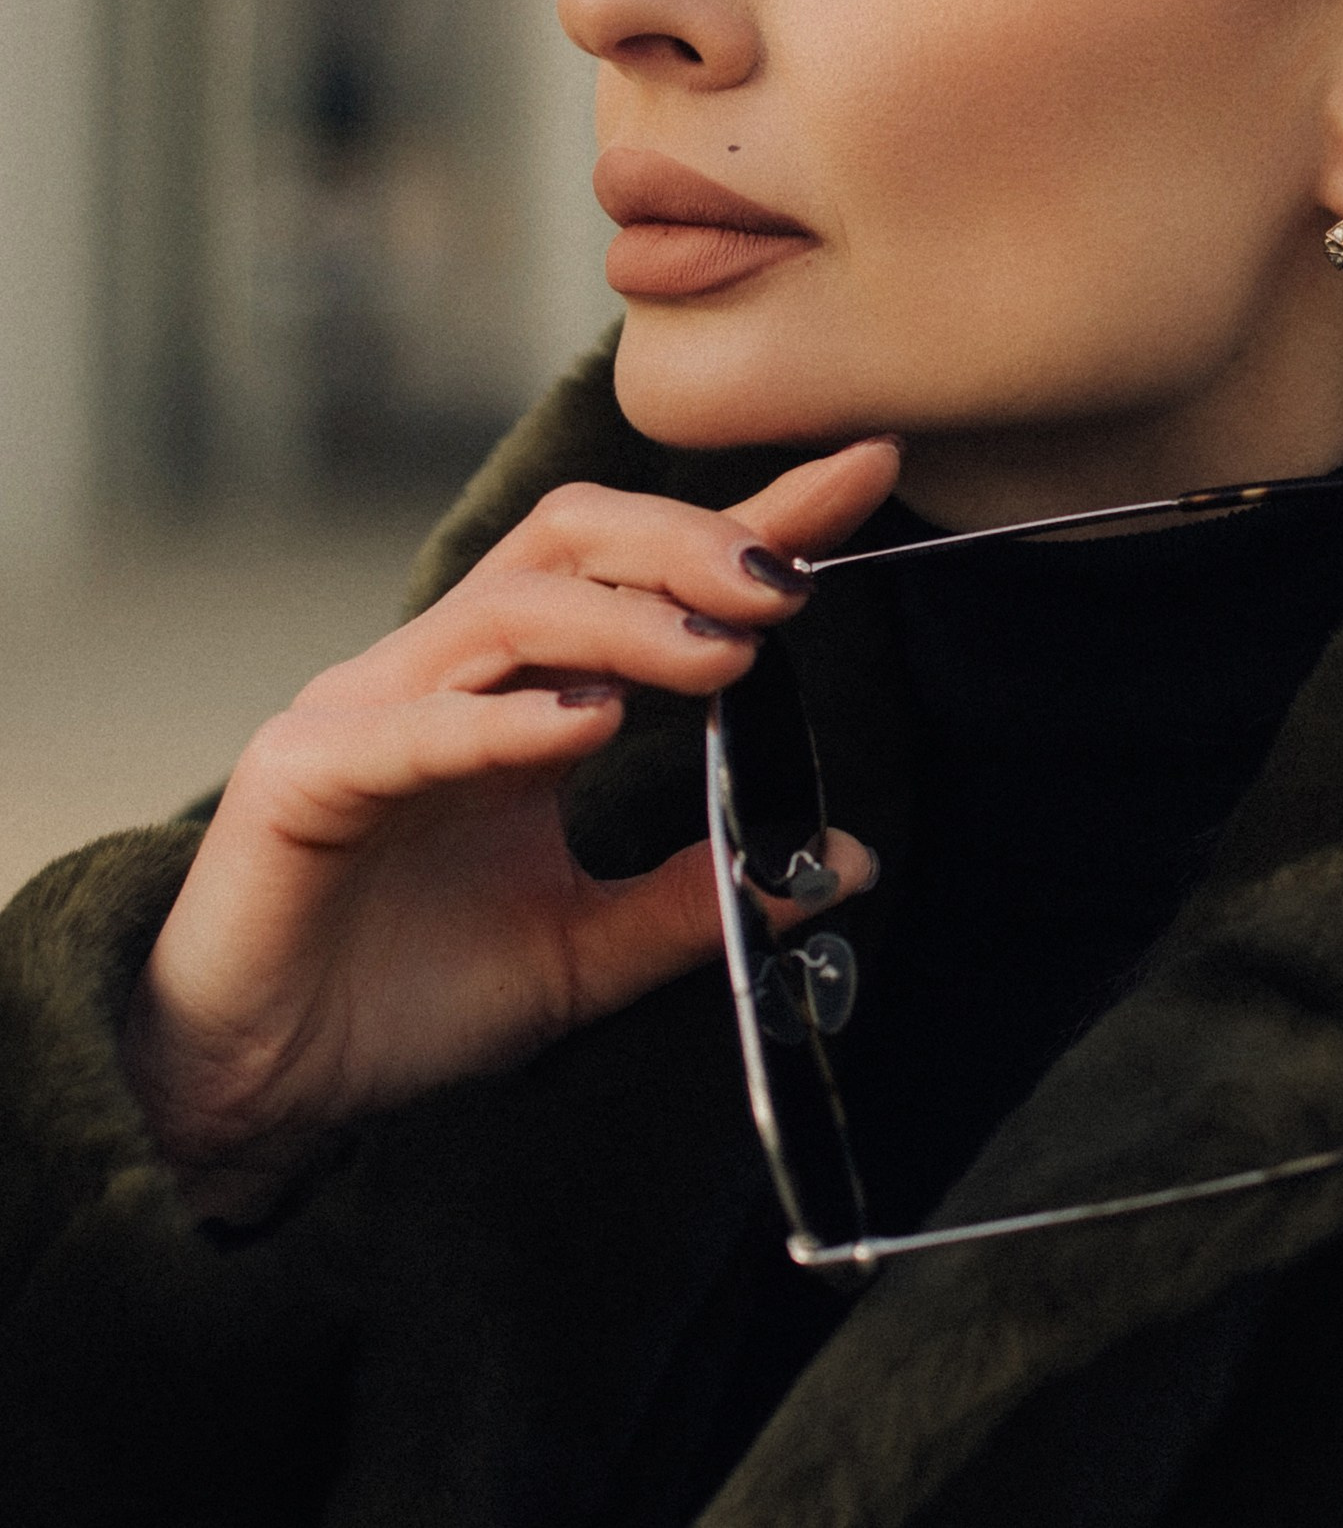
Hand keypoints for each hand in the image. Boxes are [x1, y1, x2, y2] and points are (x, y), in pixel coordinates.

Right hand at [123, 439, 899, 1206]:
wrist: (255, 1092)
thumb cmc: (405, 1002)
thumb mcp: (587, 950)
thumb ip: (702, 898)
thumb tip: (847, 865)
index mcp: (516, 690)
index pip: (644, 571)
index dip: (754, 517)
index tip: (864, 473)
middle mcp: (444, 671)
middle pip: (570, 537)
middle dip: (688, 541)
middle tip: (787, 583)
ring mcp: (368, 709)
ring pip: (505, 609)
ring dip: (625, 622)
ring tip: (721, 654)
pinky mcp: (305, 776)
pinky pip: (414, 727)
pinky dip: (504, 718)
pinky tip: (583, 724)